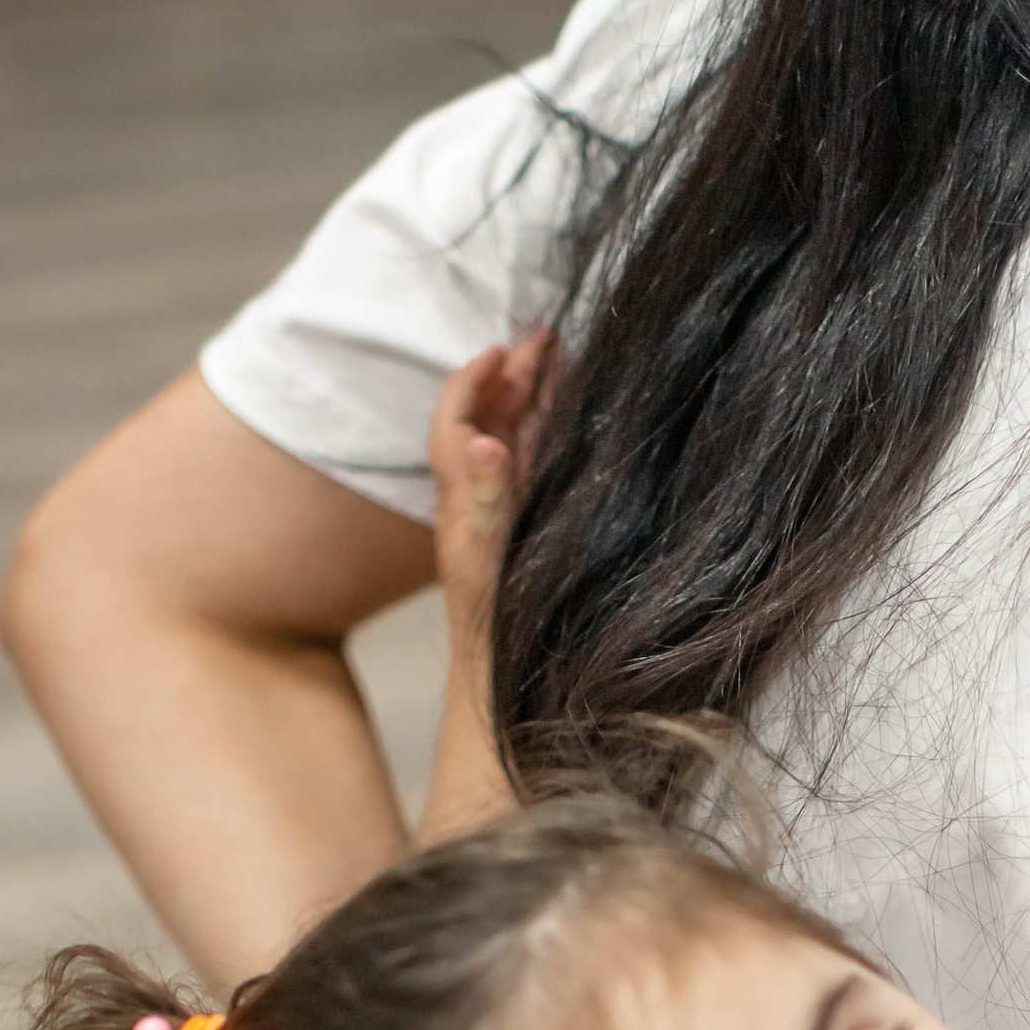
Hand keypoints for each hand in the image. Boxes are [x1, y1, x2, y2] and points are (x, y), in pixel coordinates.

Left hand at [425, 330, 552, 650]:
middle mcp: (478, 505)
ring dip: (533, 401)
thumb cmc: (499, 635)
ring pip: (513, 444)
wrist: (503, 692)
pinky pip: (533, 472)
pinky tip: (573, 427)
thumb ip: (487, 501)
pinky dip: (549, 439)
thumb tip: (483, 441)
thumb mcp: (490, 564)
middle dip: (513, 377)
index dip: (474, 382)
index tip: (501, 349)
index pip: (456, 424)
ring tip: (562, 363)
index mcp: (463, 504)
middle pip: (487, 422)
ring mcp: (503, 519)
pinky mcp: (525, 535)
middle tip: (547, 338)